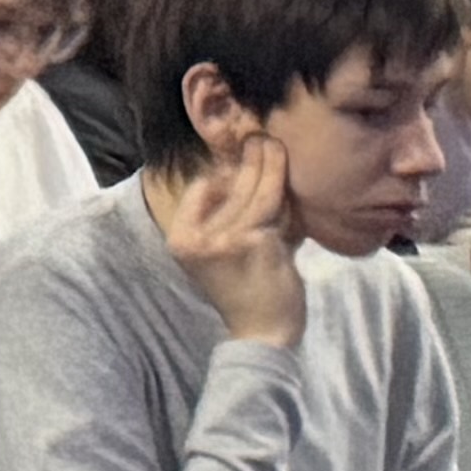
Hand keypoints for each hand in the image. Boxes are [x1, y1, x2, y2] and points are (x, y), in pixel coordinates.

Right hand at [154, 132, 308, 347]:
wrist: (260, 332)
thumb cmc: (242, 291)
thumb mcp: (218, 254)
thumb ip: (224, 220)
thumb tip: (239, 178)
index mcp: (182, 238)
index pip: (200, 191)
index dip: (221, 174)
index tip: (236, 160)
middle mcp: (199, 237)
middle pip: (231, 187)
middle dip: (249, 159)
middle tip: (261, 137)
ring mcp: (229, 238)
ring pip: (256, 191)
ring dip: (269, 163)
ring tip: (275, 145)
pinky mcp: (259, 241)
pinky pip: (277, 208)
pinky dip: (284, 192)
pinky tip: (288, 177)